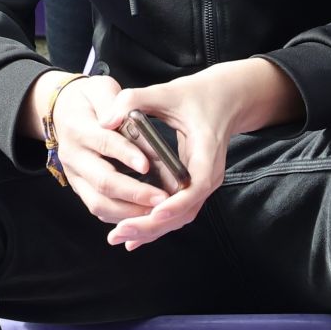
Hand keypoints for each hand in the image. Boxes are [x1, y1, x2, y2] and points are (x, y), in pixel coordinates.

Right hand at [30, 72, 169, 225]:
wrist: (62, 110)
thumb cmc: (90, 98)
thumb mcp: (101, 89)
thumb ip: (116, 103)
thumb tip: (128, 120)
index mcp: (78, 128)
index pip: (104, 144)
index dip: (126, 154)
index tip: (148, 164)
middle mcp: (73, 156)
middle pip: (102, 181)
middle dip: (134, 192)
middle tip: (162, 198)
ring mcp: (75, 175)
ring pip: (98, 202)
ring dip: (128, 211)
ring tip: (157, 211)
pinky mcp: (80, 187)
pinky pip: (98, 207)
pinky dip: (120, 215)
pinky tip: (143, 214)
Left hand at [98, 58, 300, 249]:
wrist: (225, 98)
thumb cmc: (197, 95)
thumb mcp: (166, 91)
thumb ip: (133, 100)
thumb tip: (105, 121)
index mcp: (207, 149)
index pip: (197, 184)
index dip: (177, 202)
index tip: (154, 212)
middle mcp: (209, 173)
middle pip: (185, 210)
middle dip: (153, 225)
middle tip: (120, 232)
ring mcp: (203, 183)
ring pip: (180, 217)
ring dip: (151, 230)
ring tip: (118, 237)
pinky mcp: (194, 187)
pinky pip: (177, 213)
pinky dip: (156, 226)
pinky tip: (132, 238)